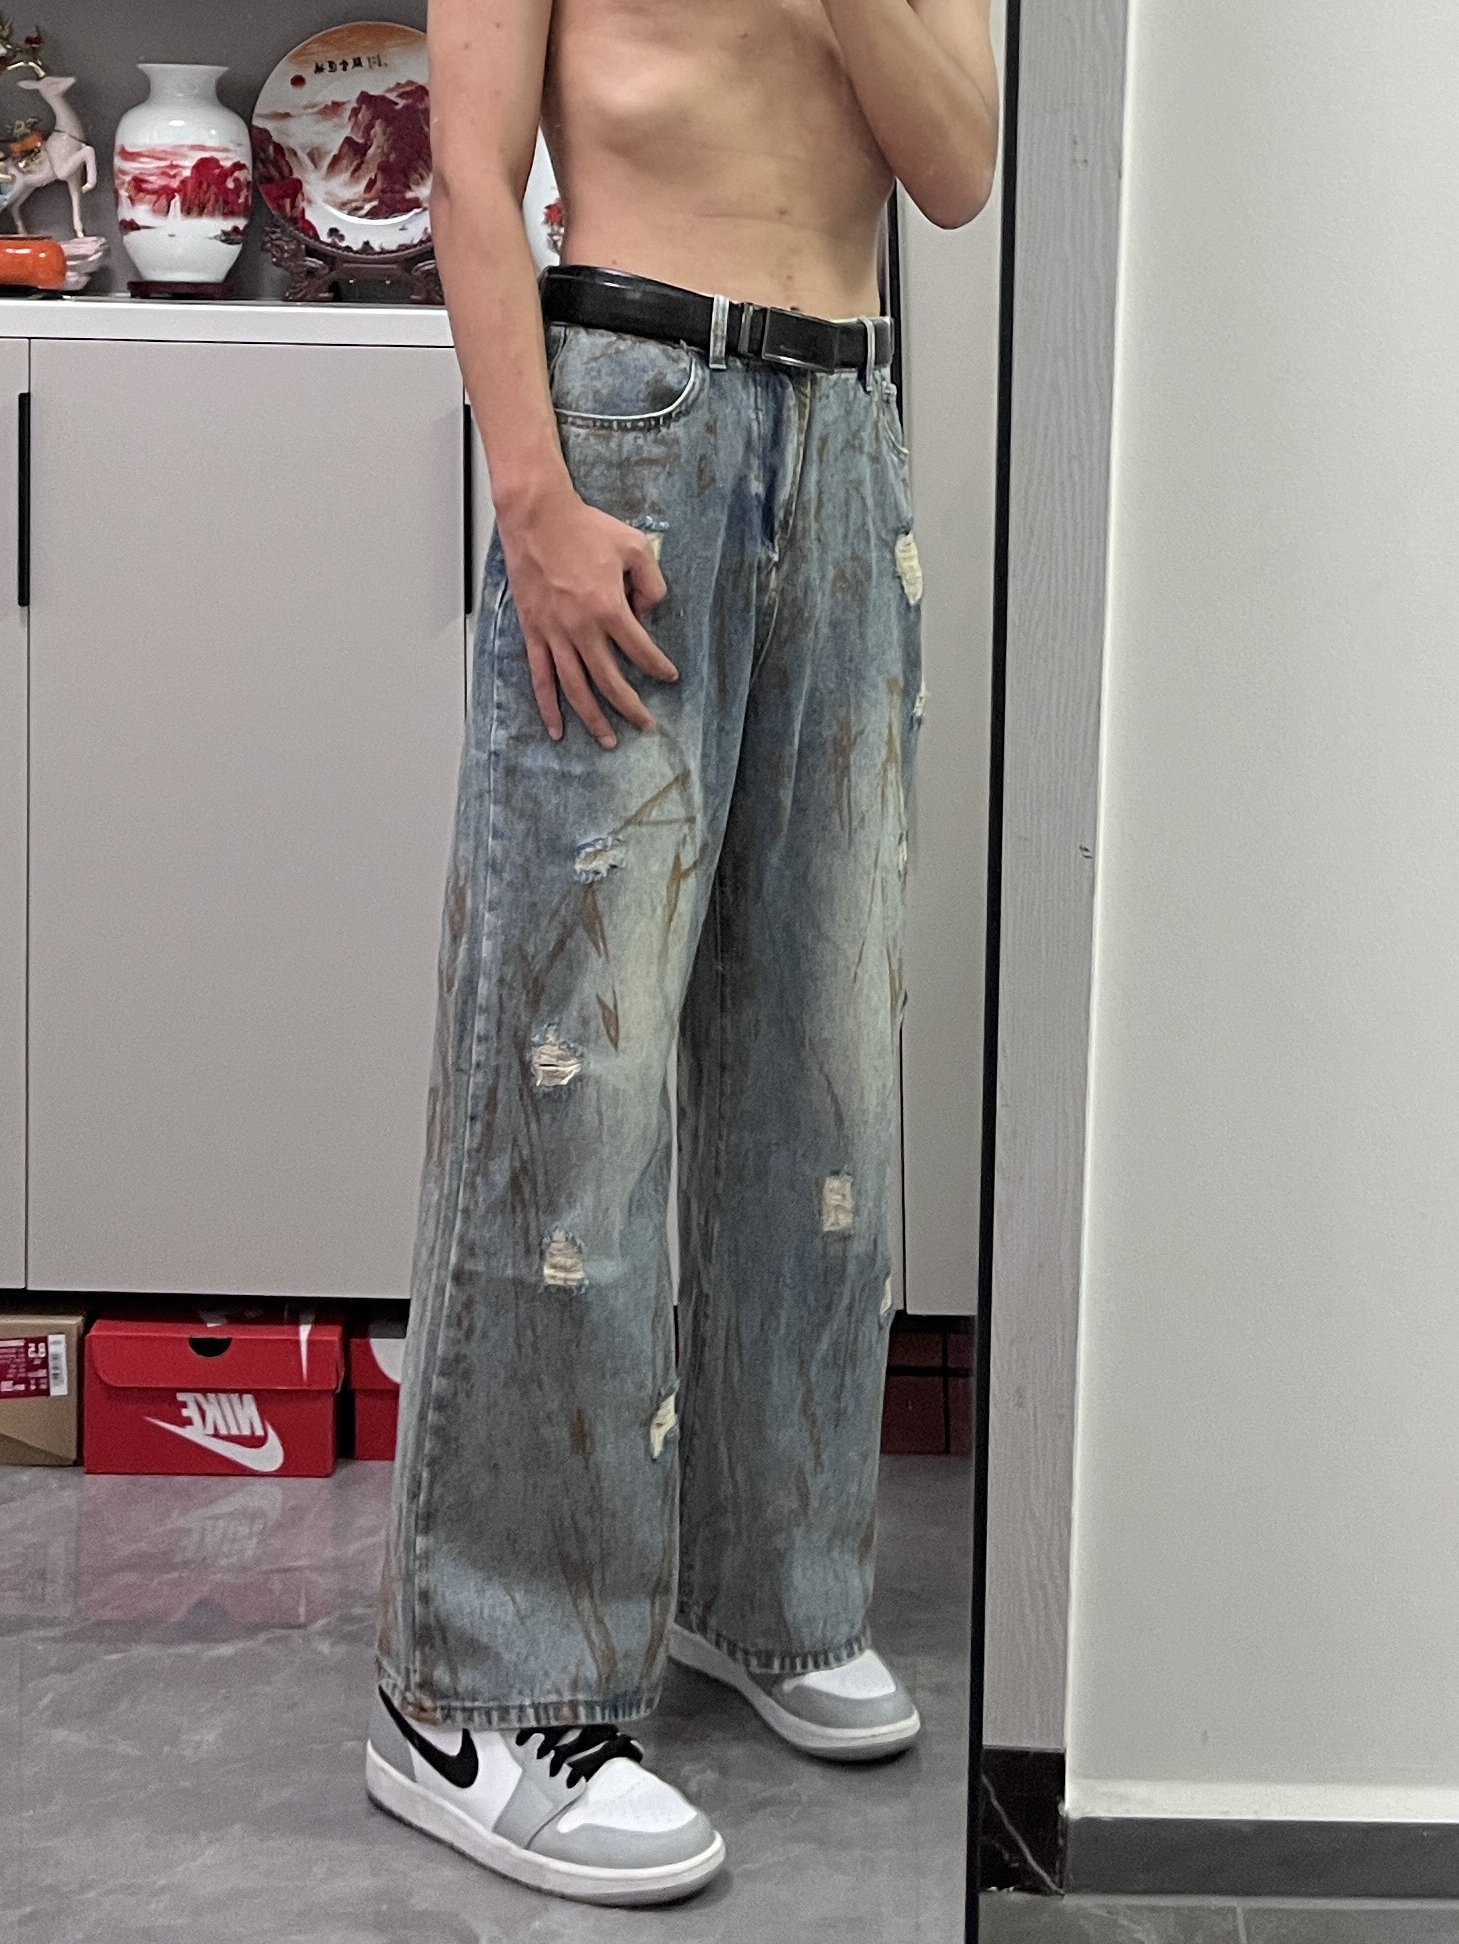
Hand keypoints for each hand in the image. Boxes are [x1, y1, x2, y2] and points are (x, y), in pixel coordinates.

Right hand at [498, 484, 675, 749]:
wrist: (537, 516)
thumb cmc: (582, 527)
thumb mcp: (634, 546)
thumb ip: (652, 582)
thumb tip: (649, 611)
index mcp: (608, 607)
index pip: (641, 651)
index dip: (658, 667)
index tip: (668, 676)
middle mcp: (580, 628)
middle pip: (610, 681)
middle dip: (631, 707)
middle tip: (645, 725)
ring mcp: (554, 634)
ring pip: (575, 688)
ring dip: (592, 718)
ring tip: (607, 740)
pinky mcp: (533, 633)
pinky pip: (541, 678)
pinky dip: (548, 707)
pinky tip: (557, 728)